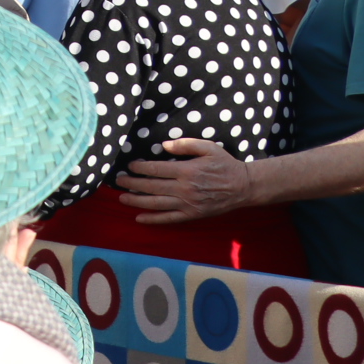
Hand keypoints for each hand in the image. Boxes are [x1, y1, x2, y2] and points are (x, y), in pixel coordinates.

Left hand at [115, 136, 252, 223]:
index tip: (130, 165)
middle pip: (151, 187)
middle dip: (132, 184)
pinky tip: (140, 218)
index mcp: (186, 171)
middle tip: (119, 180)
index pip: (155, 169)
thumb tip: (163, 145)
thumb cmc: (224, 164)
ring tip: (122, 198)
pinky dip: (153, 219)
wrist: (244, 187)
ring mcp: (188, 204)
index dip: (140, 168)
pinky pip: (169, 219)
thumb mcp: (208, 147)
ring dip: (137, 201)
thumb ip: (185, 144)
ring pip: (156, 204)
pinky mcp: (192, 215)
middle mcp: (184, 189)